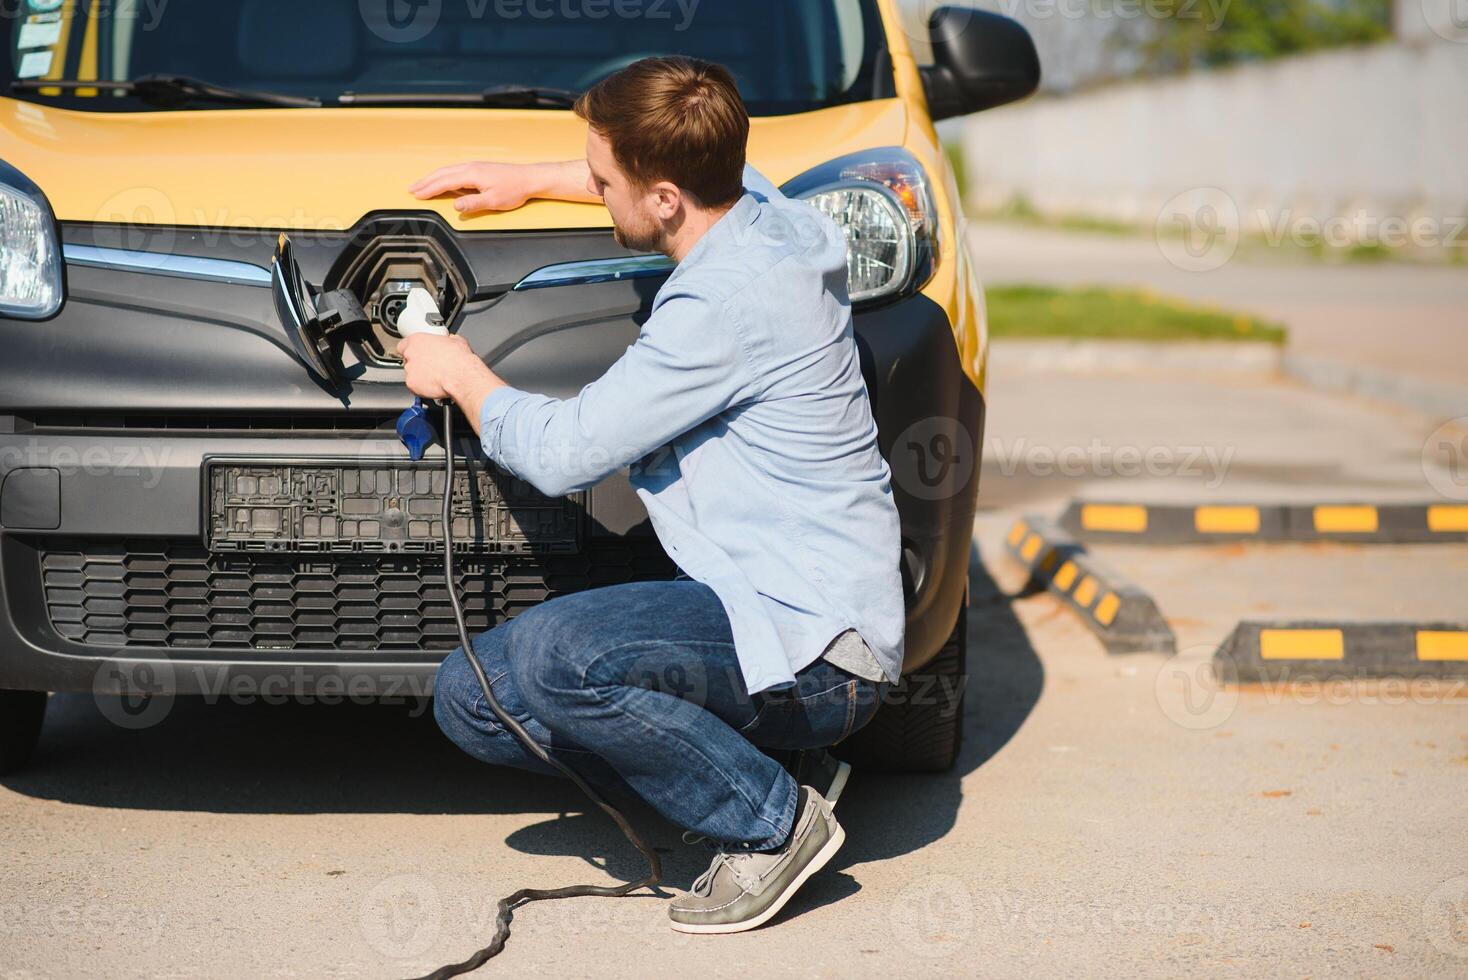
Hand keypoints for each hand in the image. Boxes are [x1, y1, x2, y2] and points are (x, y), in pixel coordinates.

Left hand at [397, 334, 503, 414]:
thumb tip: (451, 341)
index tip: (418, 353)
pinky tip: (433, 385)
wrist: (462, 376)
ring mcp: (410, 370)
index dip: (412, 350)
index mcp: (418, 340)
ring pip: (411, 374)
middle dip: (417, 364)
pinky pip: (414, 387)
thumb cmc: (459, 359)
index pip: (404, 344)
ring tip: (435, 377)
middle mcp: (411, 354)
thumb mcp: (456, 341)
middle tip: (430, 366)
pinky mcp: (412, 384)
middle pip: (408, 360)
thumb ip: (447, 340)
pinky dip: (422, 388)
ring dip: (420, 376)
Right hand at [410, 162, 540, 213]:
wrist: (529, 178)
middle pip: (442, 174)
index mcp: (471, 175)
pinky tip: (442, 179)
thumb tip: (455, 206)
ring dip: (433, 177)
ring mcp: (474, 166)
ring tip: (422, 184)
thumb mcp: (493, 201)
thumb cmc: (514, 190)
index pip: (444, 182)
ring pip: (447, 170)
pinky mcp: (479, 168)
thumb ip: (473, 203)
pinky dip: (443, 175)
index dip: (429, 189)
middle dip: (426, 182)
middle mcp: (470, 167)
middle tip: (412, 189)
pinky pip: (455, 170)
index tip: (417, 195)